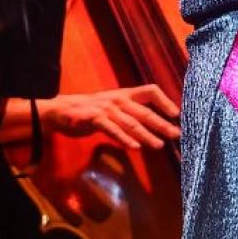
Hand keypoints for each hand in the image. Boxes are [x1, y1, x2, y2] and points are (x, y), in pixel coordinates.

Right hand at [38, 85, 179, 150]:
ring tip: (159, 145)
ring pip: (131, 123)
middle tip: (176, 134)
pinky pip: (112, 130)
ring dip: (147, 135)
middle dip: (162, 124)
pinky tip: (135, 147)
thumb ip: (131, 112)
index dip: (165, 101)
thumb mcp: (113, 106)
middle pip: (145, 112)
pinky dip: (124, 139)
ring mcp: (107, 109)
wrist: (61, 110)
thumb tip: (154, 124)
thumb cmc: (91, 110)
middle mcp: (119, 100)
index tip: (176, 114)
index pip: (150, 91)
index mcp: (125, 94)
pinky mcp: (94, 119)